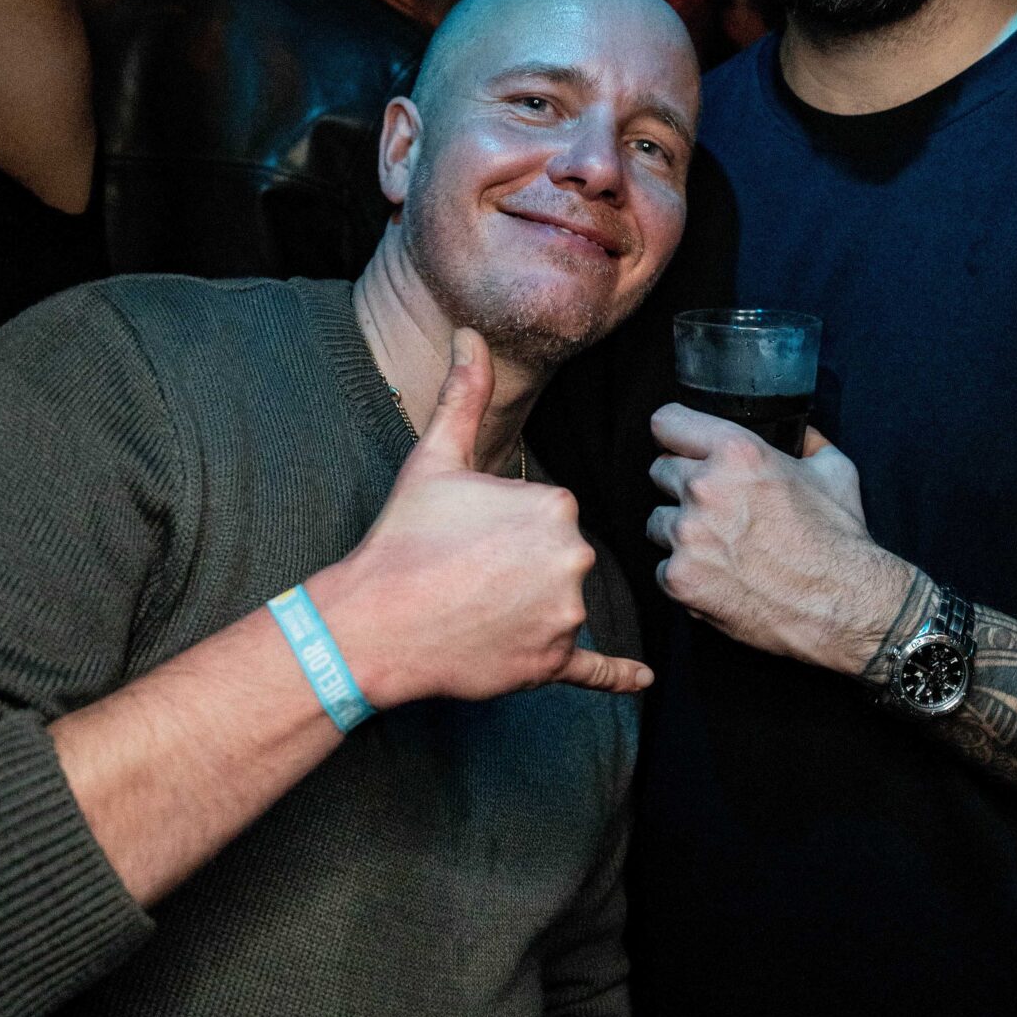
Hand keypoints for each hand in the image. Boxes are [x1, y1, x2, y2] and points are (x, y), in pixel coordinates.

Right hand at [315, 331, 651, 706]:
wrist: (373, 622)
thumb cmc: (402, 539)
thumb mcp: (434, 459)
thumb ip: (464, 395)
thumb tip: (471, 335)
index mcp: (556, 504)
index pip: (550, 514)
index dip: (509, 526)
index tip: (471, 536)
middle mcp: (573, 557)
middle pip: (561, 558)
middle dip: (523, 567)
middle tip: (469, 573)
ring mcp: (564, 615)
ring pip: (562, 605)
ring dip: (531, 609)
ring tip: (476, 609)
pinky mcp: (550, 664)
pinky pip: (594, 670)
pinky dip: (618, 677)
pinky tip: (643, 682)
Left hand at [647, 404, 911, 670]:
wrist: (843, 605)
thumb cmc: (839, 540)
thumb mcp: (835, 470)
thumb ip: (808, 443)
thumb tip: (801, 434)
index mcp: (737, 452)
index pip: (667, 423)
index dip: (676, 434)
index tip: (680, 444)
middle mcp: (704, 488)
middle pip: (659, 472)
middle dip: (683, 486)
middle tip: (715, 506)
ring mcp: (687, 536)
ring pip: (658, 521)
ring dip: (680, 530)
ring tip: (719, 546)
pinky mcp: (680, 579)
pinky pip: (663, 567)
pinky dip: (685, 573)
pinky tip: (719, 576)